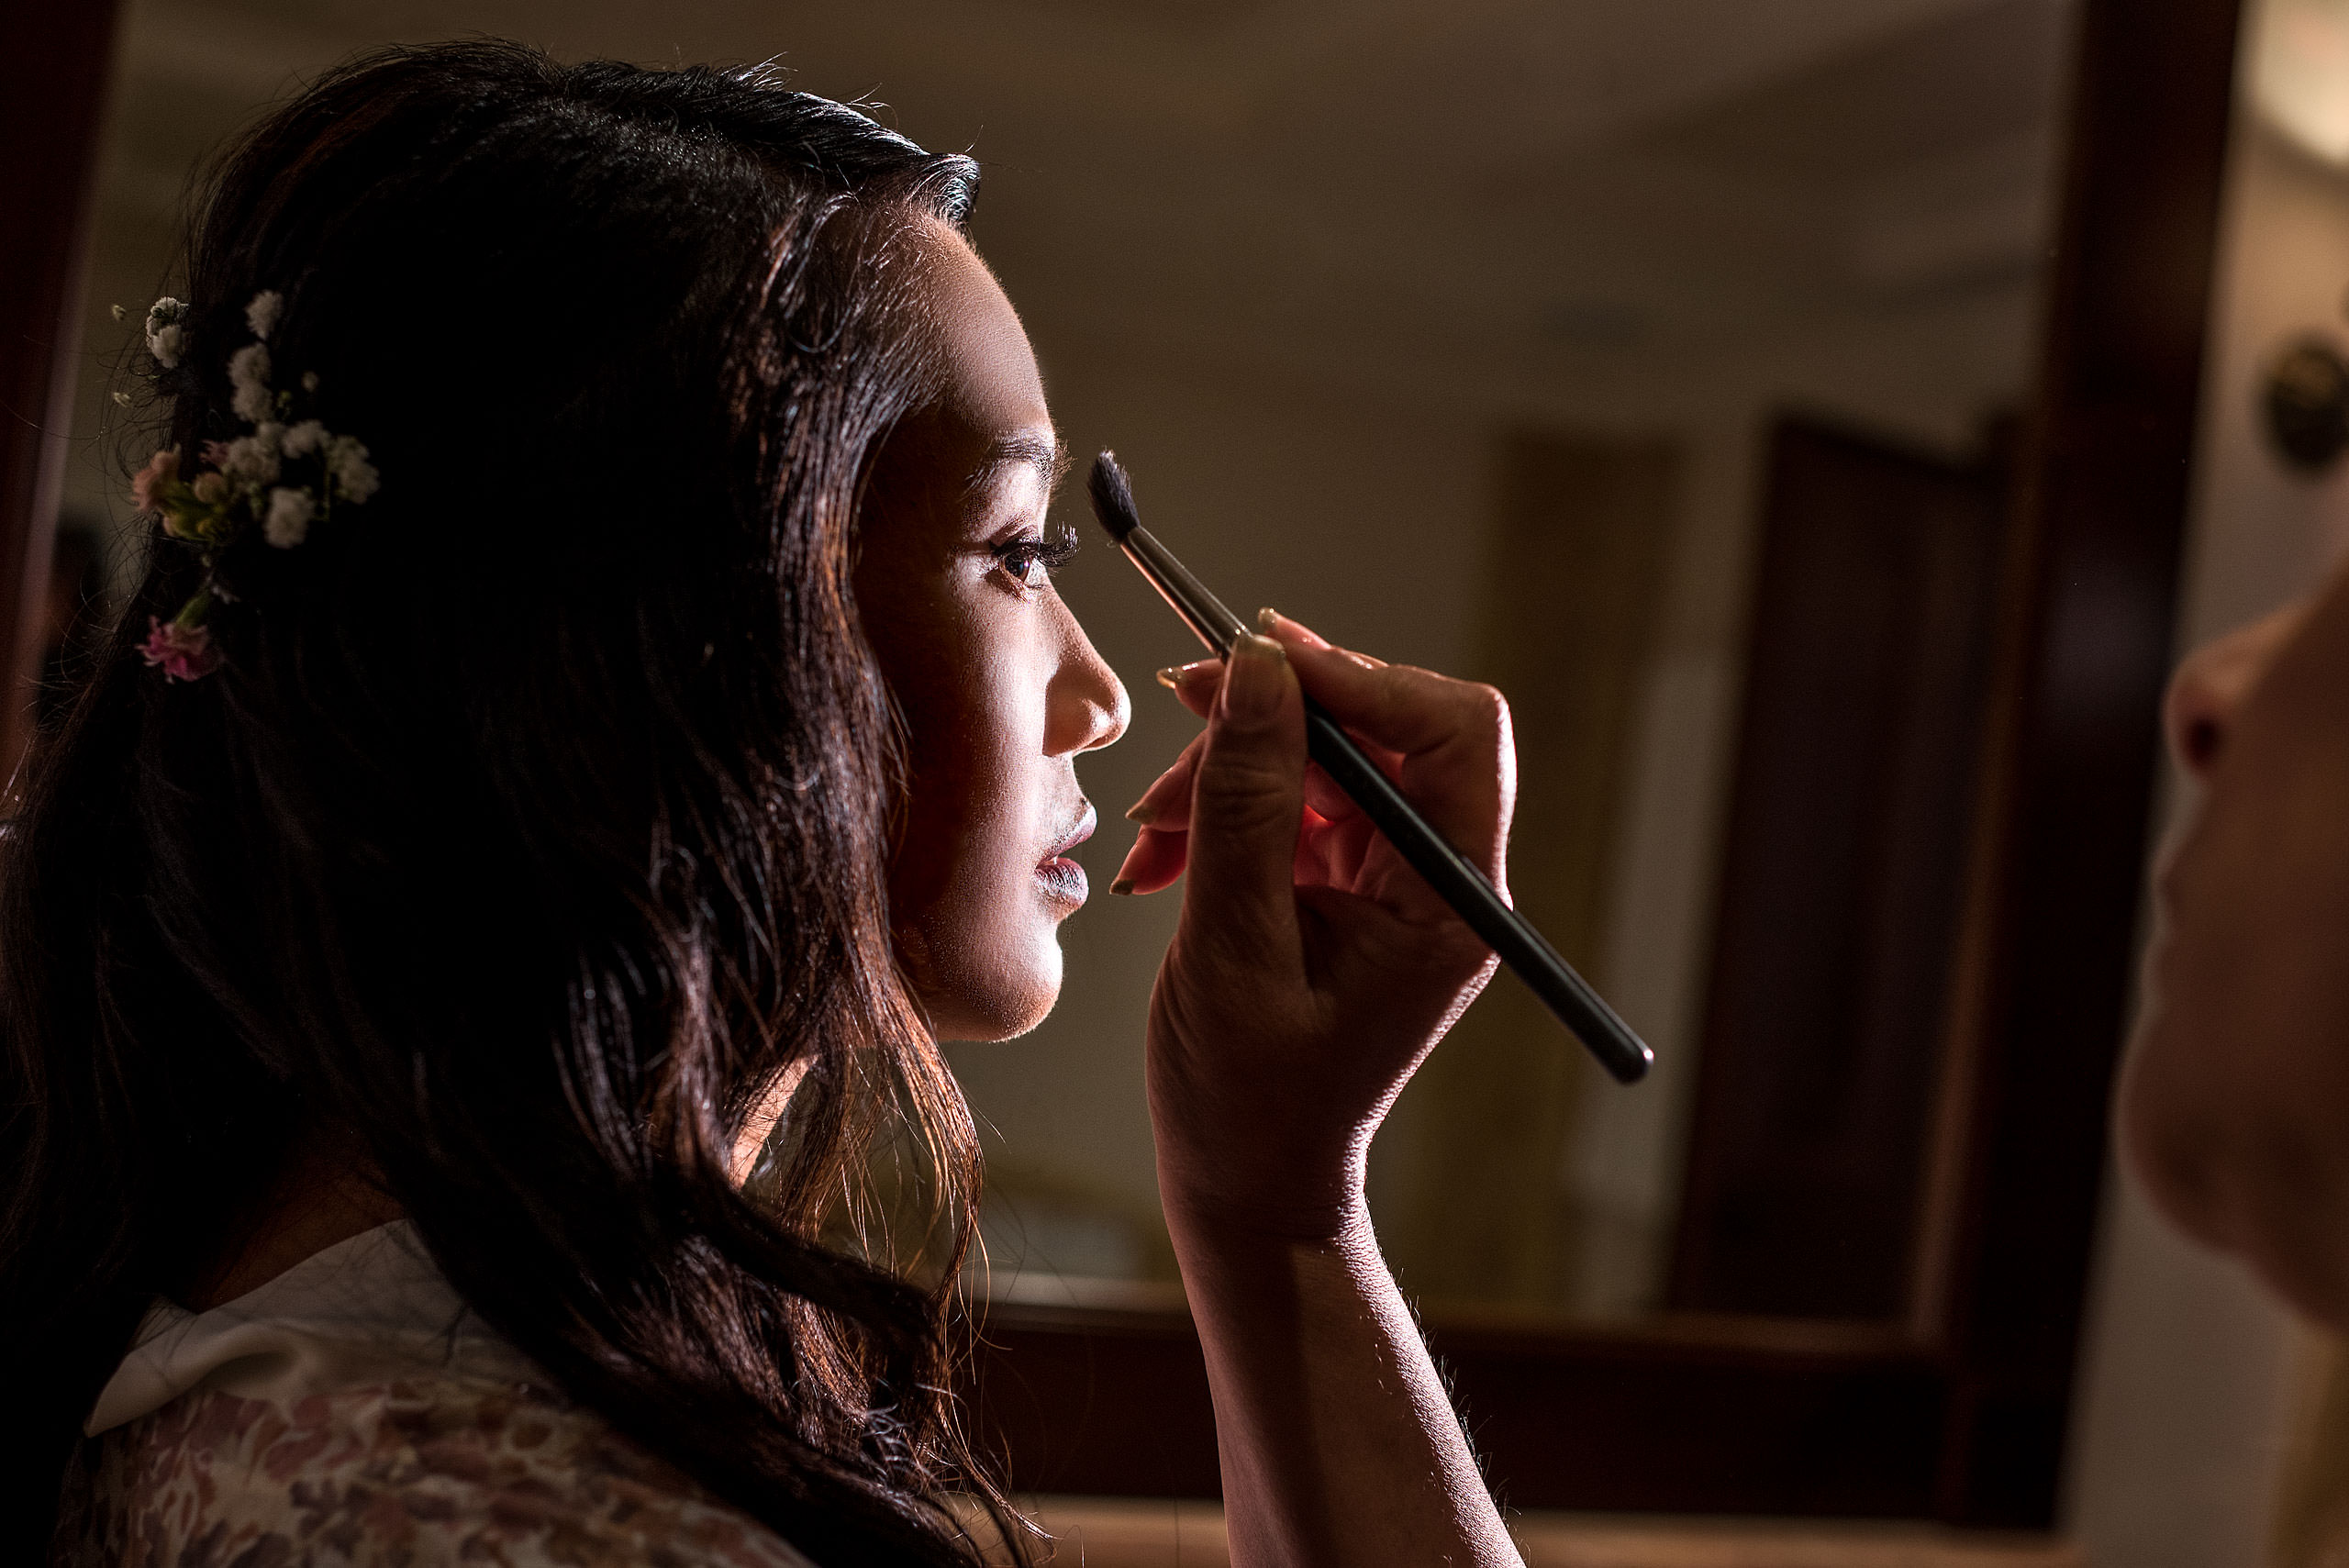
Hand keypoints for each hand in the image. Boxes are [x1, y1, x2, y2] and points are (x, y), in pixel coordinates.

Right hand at [1113, 612, 1511, 1240]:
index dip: (1364, 678)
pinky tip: (1161, 853)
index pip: (1455, 732)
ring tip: (1151, 828)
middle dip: (1272, 719)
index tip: (1261, 659)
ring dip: (1226, 769)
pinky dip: (1219, 809)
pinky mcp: (1342, 882)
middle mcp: (1436, 879)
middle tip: (1178, 712)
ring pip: (1322, 757)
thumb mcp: (1233, 945)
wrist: (1243, 1180)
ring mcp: (1390, 879)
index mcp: (1448, 902)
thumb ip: (1245, 804)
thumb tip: (1253, 671)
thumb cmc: (1246, 1099)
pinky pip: (1290, 801)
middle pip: (1380, 729)